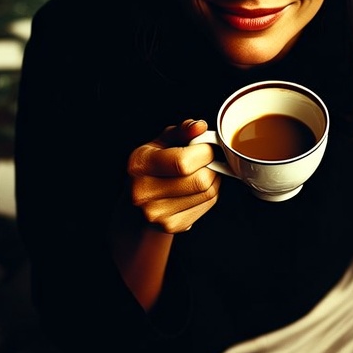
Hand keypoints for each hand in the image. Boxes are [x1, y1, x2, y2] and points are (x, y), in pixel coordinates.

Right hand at [127, 119, 220, 233]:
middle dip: (212, 166)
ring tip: (203, 171)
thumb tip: (199, 126)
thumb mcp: (161, 143)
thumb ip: (181, 131)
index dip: (204, 152)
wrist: (137, 204)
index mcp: (140, 165)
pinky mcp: (171, 226)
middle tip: (208, 160)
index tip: (206, 146)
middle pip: (200, 181)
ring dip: (214, 179)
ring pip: (209, 193)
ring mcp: (157, 213)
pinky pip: (208, 205)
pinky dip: (210, 194)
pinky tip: (198, 188)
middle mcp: (144, 192)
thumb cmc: (153, 166)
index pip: (183, 161)